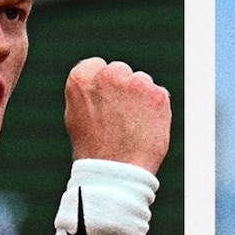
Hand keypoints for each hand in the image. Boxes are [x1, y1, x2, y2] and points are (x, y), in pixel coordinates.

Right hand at [64, 57, 170, 173]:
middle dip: (122, 87)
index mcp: (81, 78)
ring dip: (139, 97)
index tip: (103, 98)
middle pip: (120, 70)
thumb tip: (98, 81)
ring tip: (131, 124)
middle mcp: (107, 75)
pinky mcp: (158, 95)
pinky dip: (155, 109)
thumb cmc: (93, 147)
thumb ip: (87, 92)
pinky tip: (145, 126)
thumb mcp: (76, 114)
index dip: (101, 84)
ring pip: (141, 81)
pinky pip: (158, 95)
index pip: (96, 65)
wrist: (116, 170)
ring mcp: (134, 84)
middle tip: (118, 114)